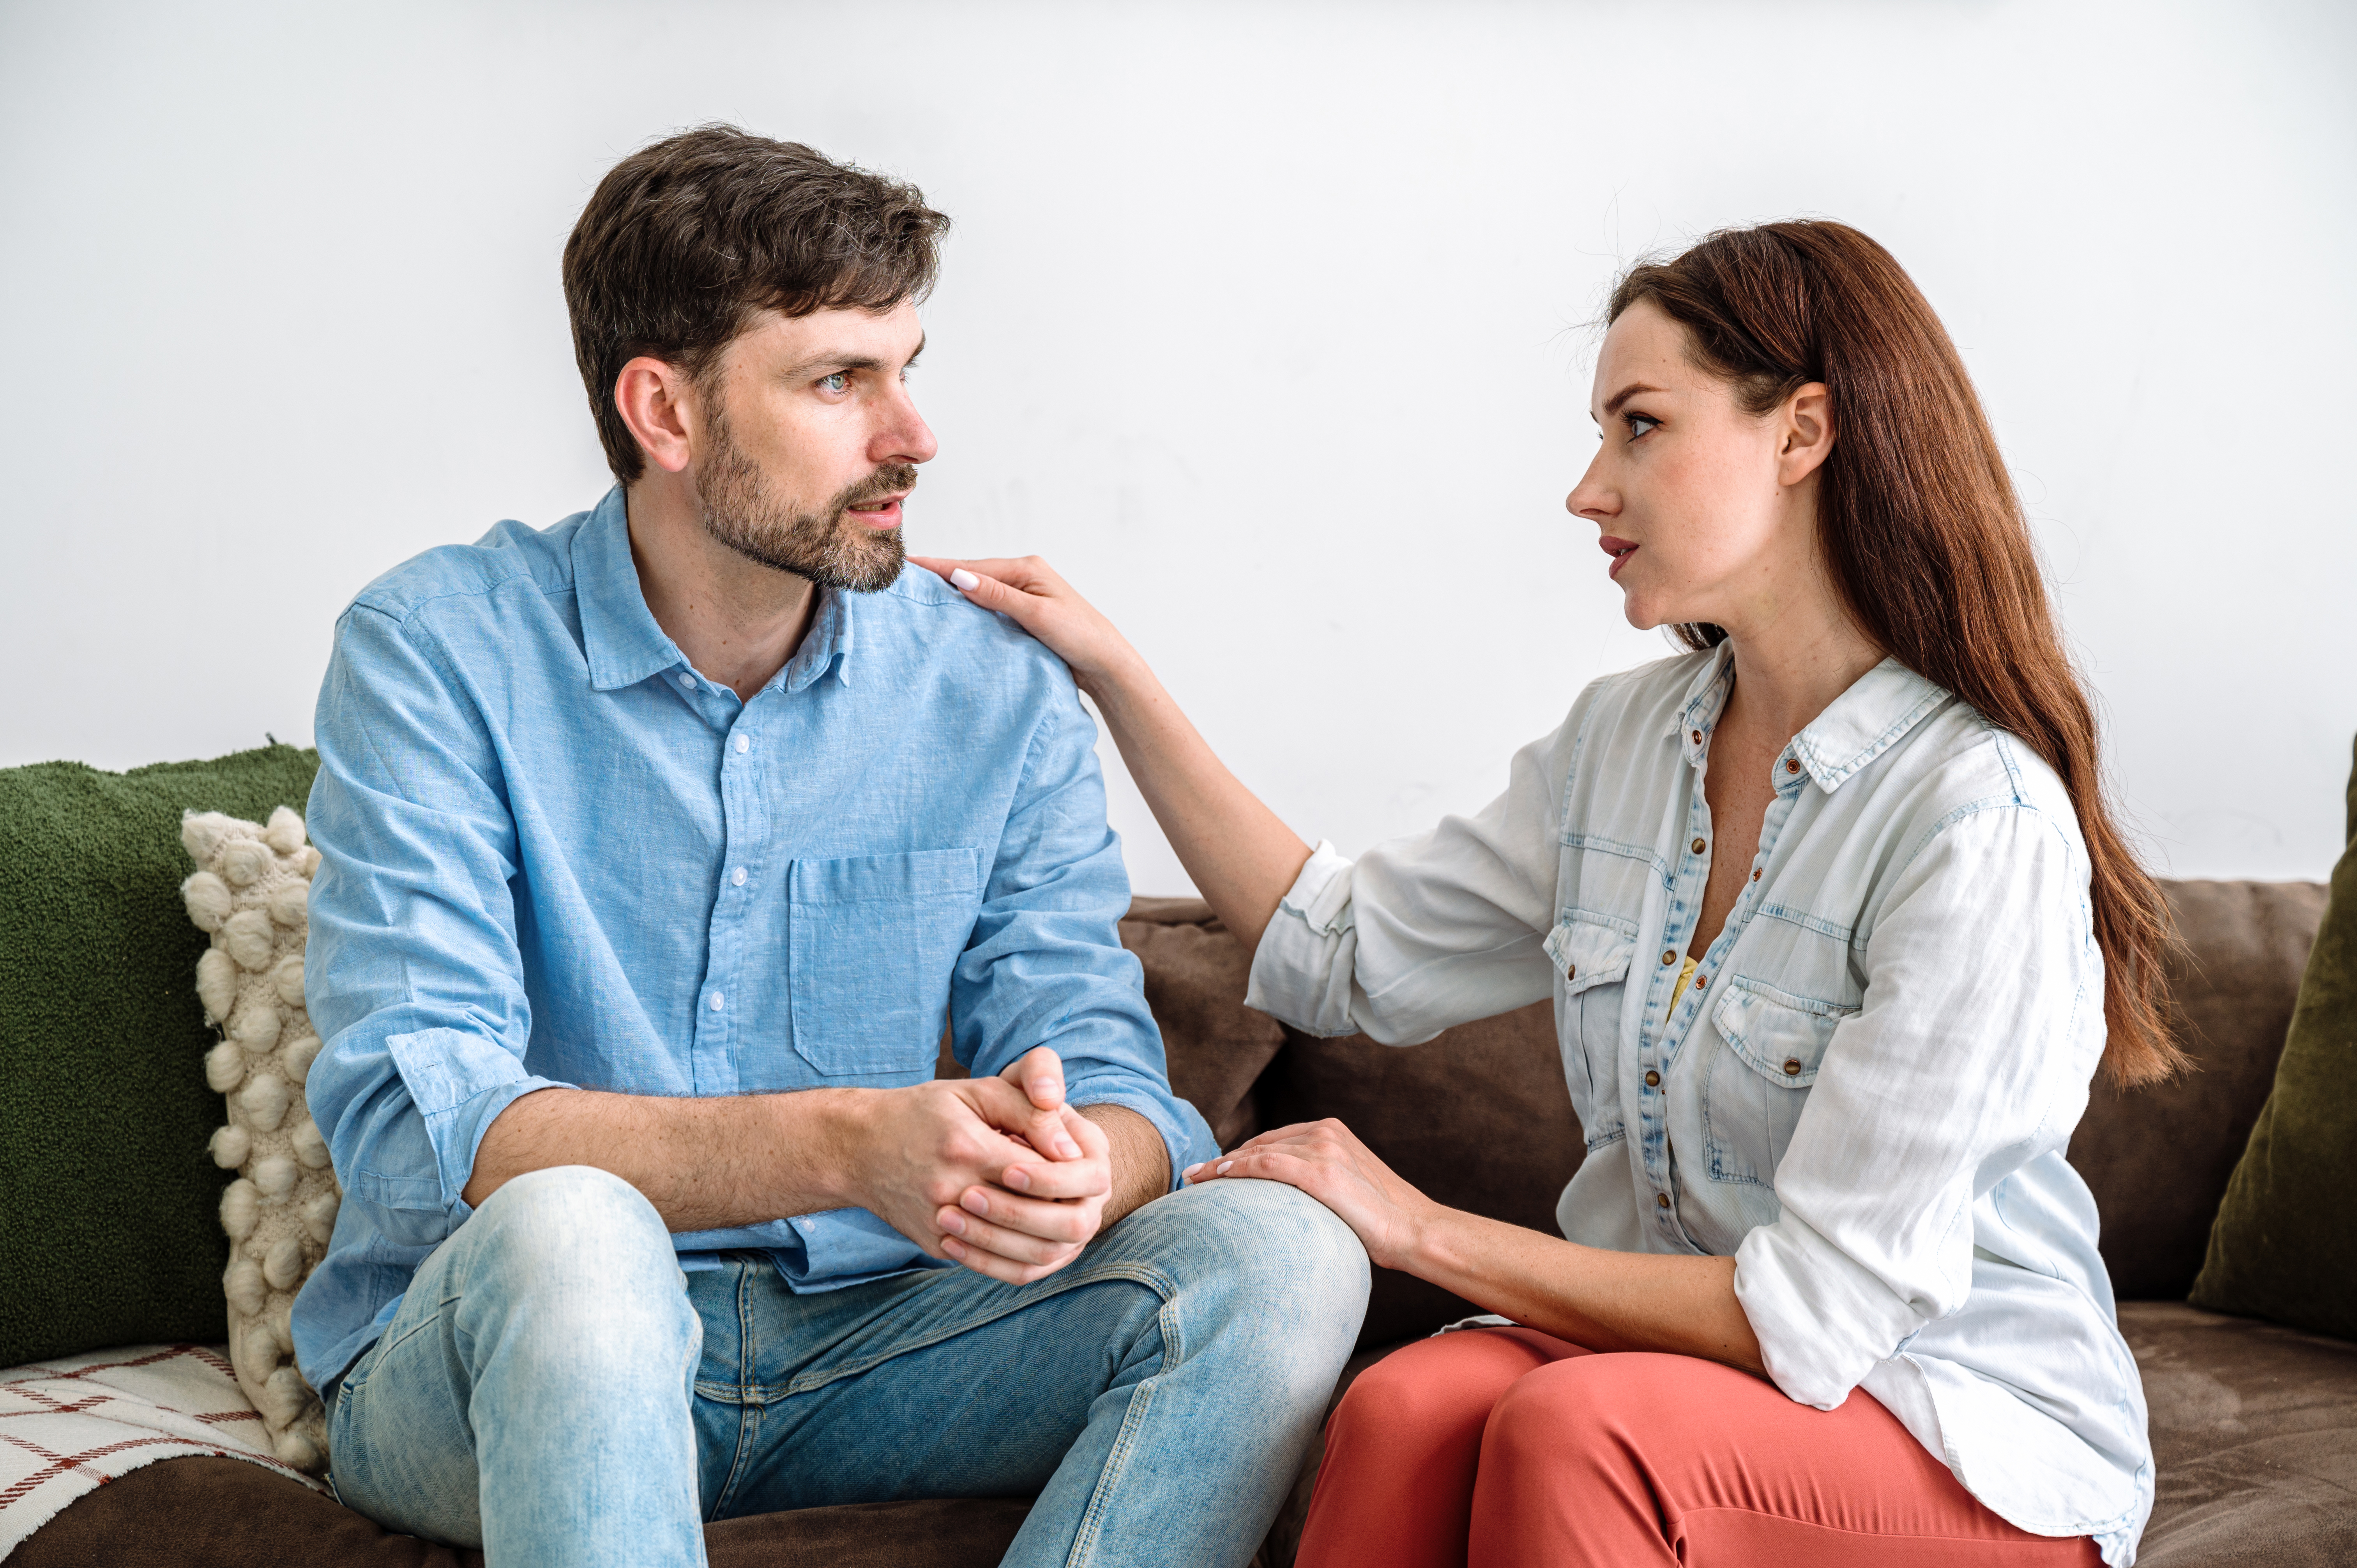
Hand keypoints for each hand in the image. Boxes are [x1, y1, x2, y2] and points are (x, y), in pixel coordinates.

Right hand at [842, 1046, 1112, 1284]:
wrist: (859, 1148)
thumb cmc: (924, 1112)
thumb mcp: (975, 1093)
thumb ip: (1028, 1113)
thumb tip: (1073, 1151)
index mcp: (966, 1148)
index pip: (1043, 1174)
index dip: (1070, 1171)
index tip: (1078, 1160)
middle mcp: (952, 1193)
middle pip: (1040, 1222)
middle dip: (1070, 1208)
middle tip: (1080, 1193)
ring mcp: (942, 1226)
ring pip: (1025, 1255)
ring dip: (1055, 1237)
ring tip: (1063, 1212)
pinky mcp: (937, 1247)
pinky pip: (995, 1266)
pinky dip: (1026, 1255)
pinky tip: (1037, 1234)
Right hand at [907, 555, 1139, 697]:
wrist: (1107, 664)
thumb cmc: (1081, 636)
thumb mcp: (1037, 614)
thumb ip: (998, 596)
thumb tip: (960, 577)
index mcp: (1027, 569)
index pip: (972, 566)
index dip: (938, 567)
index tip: (907, 565)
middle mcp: (1025, 577)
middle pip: (973, 576)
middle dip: (941, 578)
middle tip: (904, 582)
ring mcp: (1025, 596)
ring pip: (980, 593)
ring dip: (954, 596)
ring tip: (920, 597)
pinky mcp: (1026, 615)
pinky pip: (990, 609)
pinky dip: (970, 611)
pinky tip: (954, 617)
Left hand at [1184, 1118, 1431, 1271]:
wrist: (1413, 1229)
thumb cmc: (1382, 1218)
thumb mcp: (1347, 1186)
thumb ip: (1317, 1178)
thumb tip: (1285, 1198)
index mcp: (1332, 1131)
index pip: (1274, 1139)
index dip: (1241, 1153)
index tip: (1217, 1168)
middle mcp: (1325, 1133)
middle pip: (1261, 1143)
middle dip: (1226, 1159)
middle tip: (1197, 1174)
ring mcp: (1323, 1149)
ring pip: (1258, 1151)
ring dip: (1222, 1165)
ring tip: (1196, 1178)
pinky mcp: (1320, 1172)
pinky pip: (1267, 1165)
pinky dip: (1238, 1168)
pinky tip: (1218, 1176)